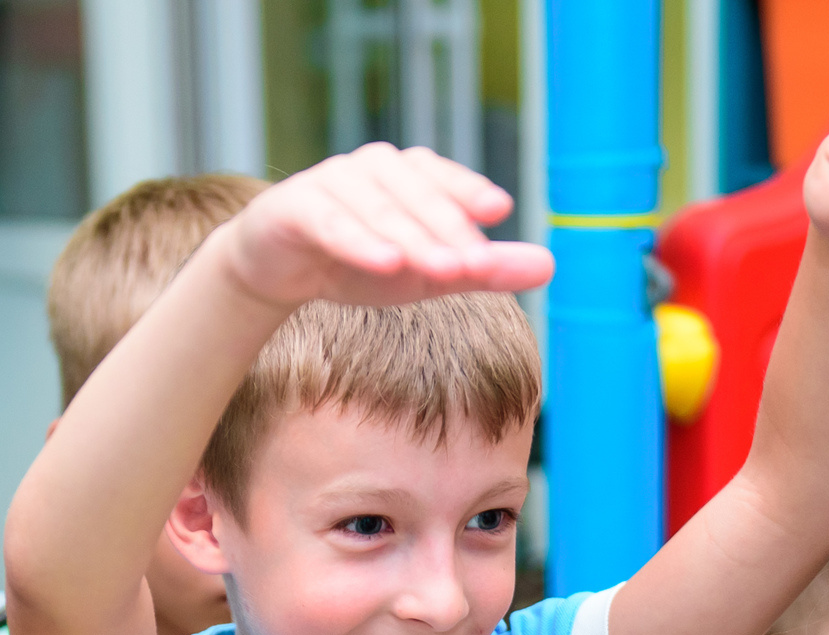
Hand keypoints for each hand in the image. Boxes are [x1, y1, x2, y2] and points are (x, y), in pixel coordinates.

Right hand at [218, 142, 554, 310]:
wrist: (279, 267)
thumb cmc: (361, 260)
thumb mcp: (428, 271)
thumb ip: (483, 268)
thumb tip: (549, 265)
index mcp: (409, 176)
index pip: (444, 180)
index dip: (469, 192)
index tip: (498, 210)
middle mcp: (373, 169)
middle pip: (417, 197)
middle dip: (447, 231)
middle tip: (474, 265)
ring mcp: (333, 183)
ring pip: (379, 209)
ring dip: (411, 239)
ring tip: (442, 270)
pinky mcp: (297, 207)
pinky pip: (332, 222)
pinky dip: (359, 241)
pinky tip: (385, 263)